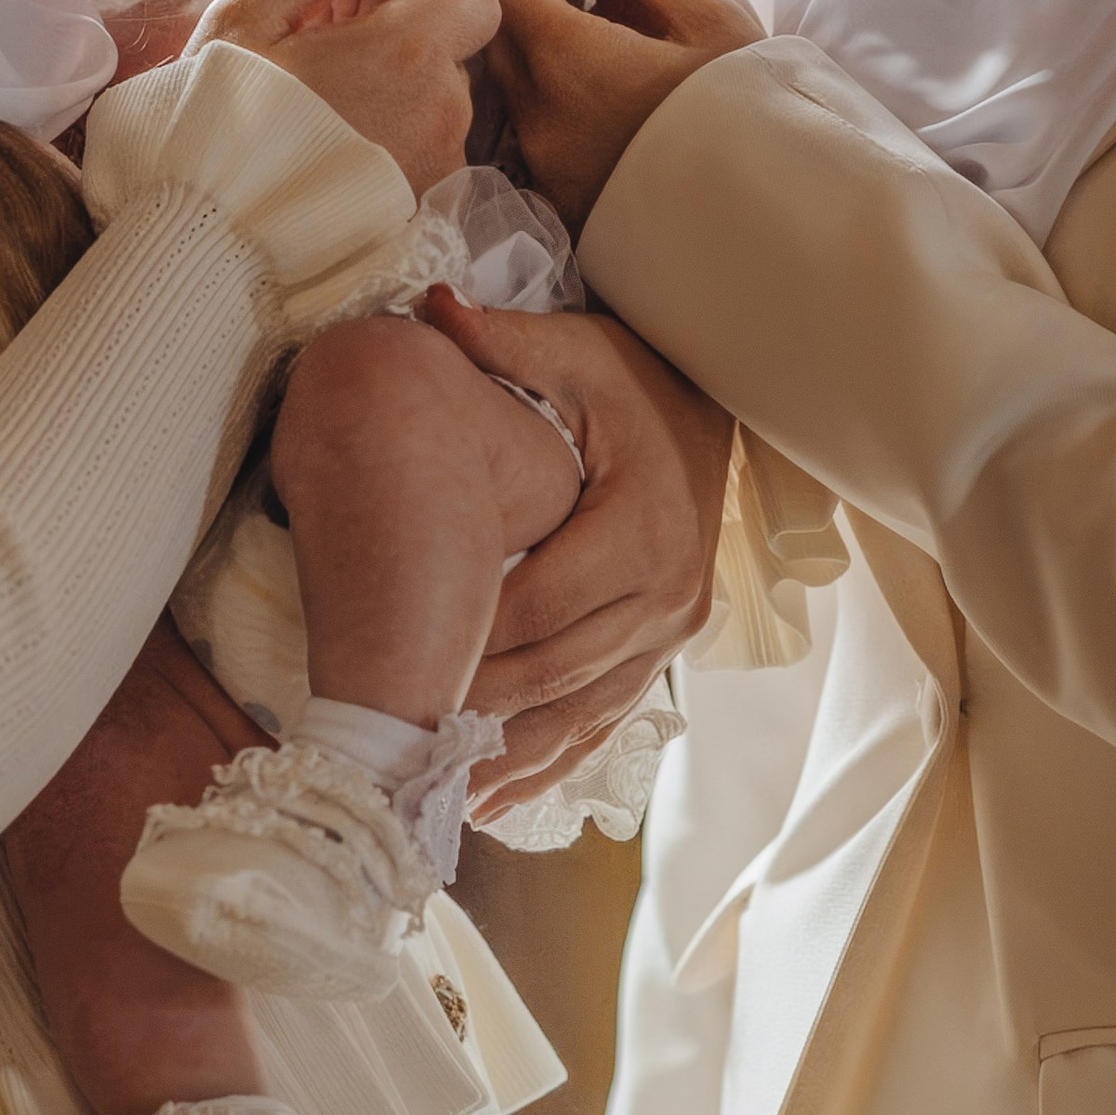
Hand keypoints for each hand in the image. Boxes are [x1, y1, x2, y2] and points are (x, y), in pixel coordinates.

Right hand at [196, 0, 497, 192]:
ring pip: (437, 100)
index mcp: (409, 53)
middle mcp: (443, 112)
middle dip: (402, 33)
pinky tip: (331, 138)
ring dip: (396, 85)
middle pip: (452, 47)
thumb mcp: (246, 17)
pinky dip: (392, 134)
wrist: (198, 237)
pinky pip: (425, 149)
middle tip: (328, 40)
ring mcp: (437, 167)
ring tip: (321, 95)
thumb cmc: (214, 121)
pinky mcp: (422, 208)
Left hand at [419, 286, 732, 815]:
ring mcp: (673, 631)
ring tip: (441, 802)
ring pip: (581, 712)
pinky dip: (553, 760)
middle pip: (556, 672)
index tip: (400, 667)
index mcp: (641, 527)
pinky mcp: (667, 649)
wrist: (716, 406)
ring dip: (513, 758)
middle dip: (479, 711)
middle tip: (399, 744)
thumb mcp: (575, 353)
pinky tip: (500, 800)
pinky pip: (607, 718)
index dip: (470, 640)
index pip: (540, 605)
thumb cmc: (633, 379)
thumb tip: (431, 312)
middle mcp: (668, 593)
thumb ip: (502, 342)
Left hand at [487, 0, 759, 229]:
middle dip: (524, 0)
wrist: (782, 229)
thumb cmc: (756, 116)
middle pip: (496, 33)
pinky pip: (531, 135)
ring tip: (604, 48)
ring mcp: (544, 169)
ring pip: (510, 86)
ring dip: (537, 53)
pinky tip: (608, 104)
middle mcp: (539, 119)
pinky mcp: (558, 204)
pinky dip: (552, 105)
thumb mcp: (712, 20)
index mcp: (570, 62)